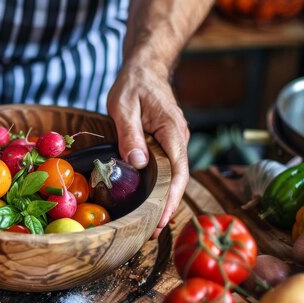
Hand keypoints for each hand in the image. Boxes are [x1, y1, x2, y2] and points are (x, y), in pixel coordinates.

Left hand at [107, 65, 189, 238]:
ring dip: (164, 200)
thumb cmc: (134, 84)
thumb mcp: (124, 106)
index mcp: (172, 130)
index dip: (172, 197)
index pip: (178, 170)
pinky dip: (159, 188)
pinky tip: (148, 203)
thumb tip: (138, 164)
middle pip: (178, 179)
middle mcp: (179, 138)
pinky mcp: (166, 145)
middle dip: (167, 206)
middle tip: (151, 232)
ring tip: (149, 225)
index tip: (161, 218)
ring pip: (173, 177)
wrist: (145, 69)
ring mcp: (174, 142)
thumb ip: (130, 134)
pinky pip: (166, 170)